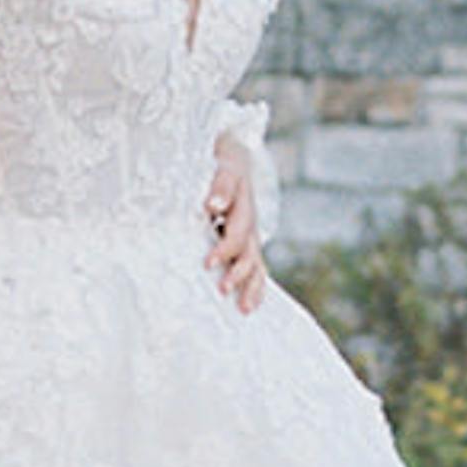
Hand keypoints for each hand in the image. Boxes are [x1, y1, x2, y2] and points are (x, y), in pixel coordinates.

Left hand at [204, 133, 268, 314]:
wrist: (235, 157)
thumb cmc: (221, 164)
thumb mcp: (222, 168)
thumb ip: (220, 187)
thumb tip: (214, 205)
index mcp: (243, 207)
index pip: (236, 234)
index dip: (224, 250)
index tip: (208, 263)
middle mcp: (250, 224)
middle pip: (249, 253)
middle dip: (237, 273)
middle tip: (222, 289)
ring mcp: (251, 235)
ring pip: (257, 264)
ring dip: (251, 286)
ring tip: (245, 309)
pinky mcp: (249, 243)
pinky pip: (258, 268)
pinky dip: (257, 287)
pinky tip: (251, 305)